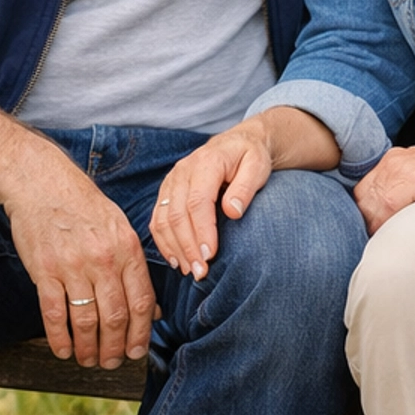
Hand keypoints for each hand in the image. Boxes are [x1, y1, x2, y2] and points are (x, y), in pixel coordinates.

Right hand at [1, 145, 154, 370]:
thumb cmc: (85, 209)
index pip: (140, 302)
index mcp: (126, 250)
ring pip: (86, 320)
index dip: (140, 334)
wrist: (43, 184)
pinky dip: (59, 337)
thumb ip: (135, 269)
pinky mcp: (45, 270)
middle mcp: (103, 260)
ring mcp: (72, 266)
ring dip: (88, 348)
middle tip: (111, 363)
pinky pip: (54, 313)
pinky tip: (63, 350)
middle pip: (114, 317)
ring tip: (88, 360)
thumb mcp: (120, 230)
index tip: (136, 352)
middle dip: (114, 348)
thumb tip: (152, 310)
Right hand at [150, 107, 340, 278]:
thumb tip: (233, 212)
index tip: (210, 255)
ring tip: (190, 271)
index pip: (198, 201)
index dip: (202, 231)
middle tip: (201, 272)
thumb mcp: (257, 166)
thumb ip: (246, 187)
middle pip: (177, 214)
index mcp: (206, 162)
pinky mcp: (167, 191)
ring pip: (163, 219)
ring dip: (175, 248)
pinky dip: (164, 241)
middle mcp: (183, 171)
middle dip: (188, 246)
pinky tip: (176, 259)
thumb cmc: (251, 156)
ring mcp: (172, 181)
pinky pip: (157, 219)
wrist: (238, 142)